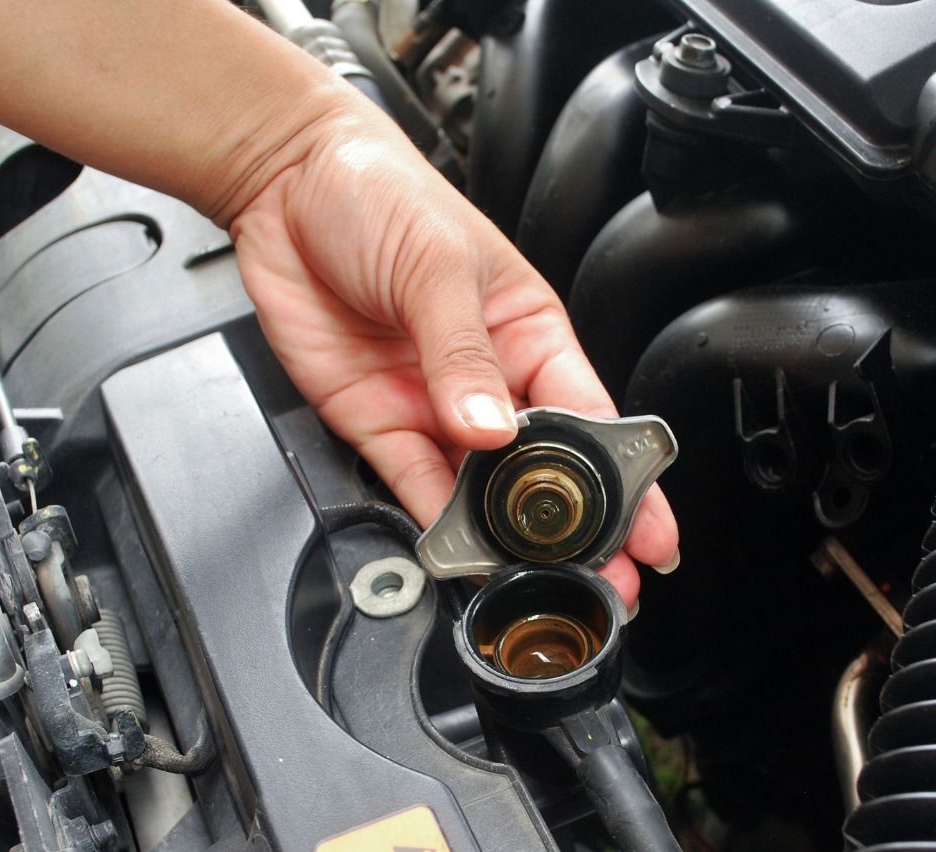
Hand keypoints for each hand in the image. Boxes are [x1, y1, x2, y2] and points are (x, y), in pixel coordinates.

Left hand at [229, 107, 677, 607]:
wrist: (285, 185)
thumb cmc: (380, 195)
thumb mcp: (439, 265)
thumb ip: (462, 354)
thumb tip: (491, 428)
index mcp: (529, 333)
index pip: (591, 418)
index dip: (627, 478)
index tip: (650, 530)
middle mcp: (488, 380)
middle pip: (541, 471)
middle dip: (575, 531)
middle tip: (604, 582)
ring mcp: (433, 408)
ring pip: (480, 492)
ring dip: (505, 541)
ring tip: (532, 582)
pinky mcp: (378, 424)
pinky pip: (413, 485)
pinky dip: (434, 525)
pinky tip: (459, 554)